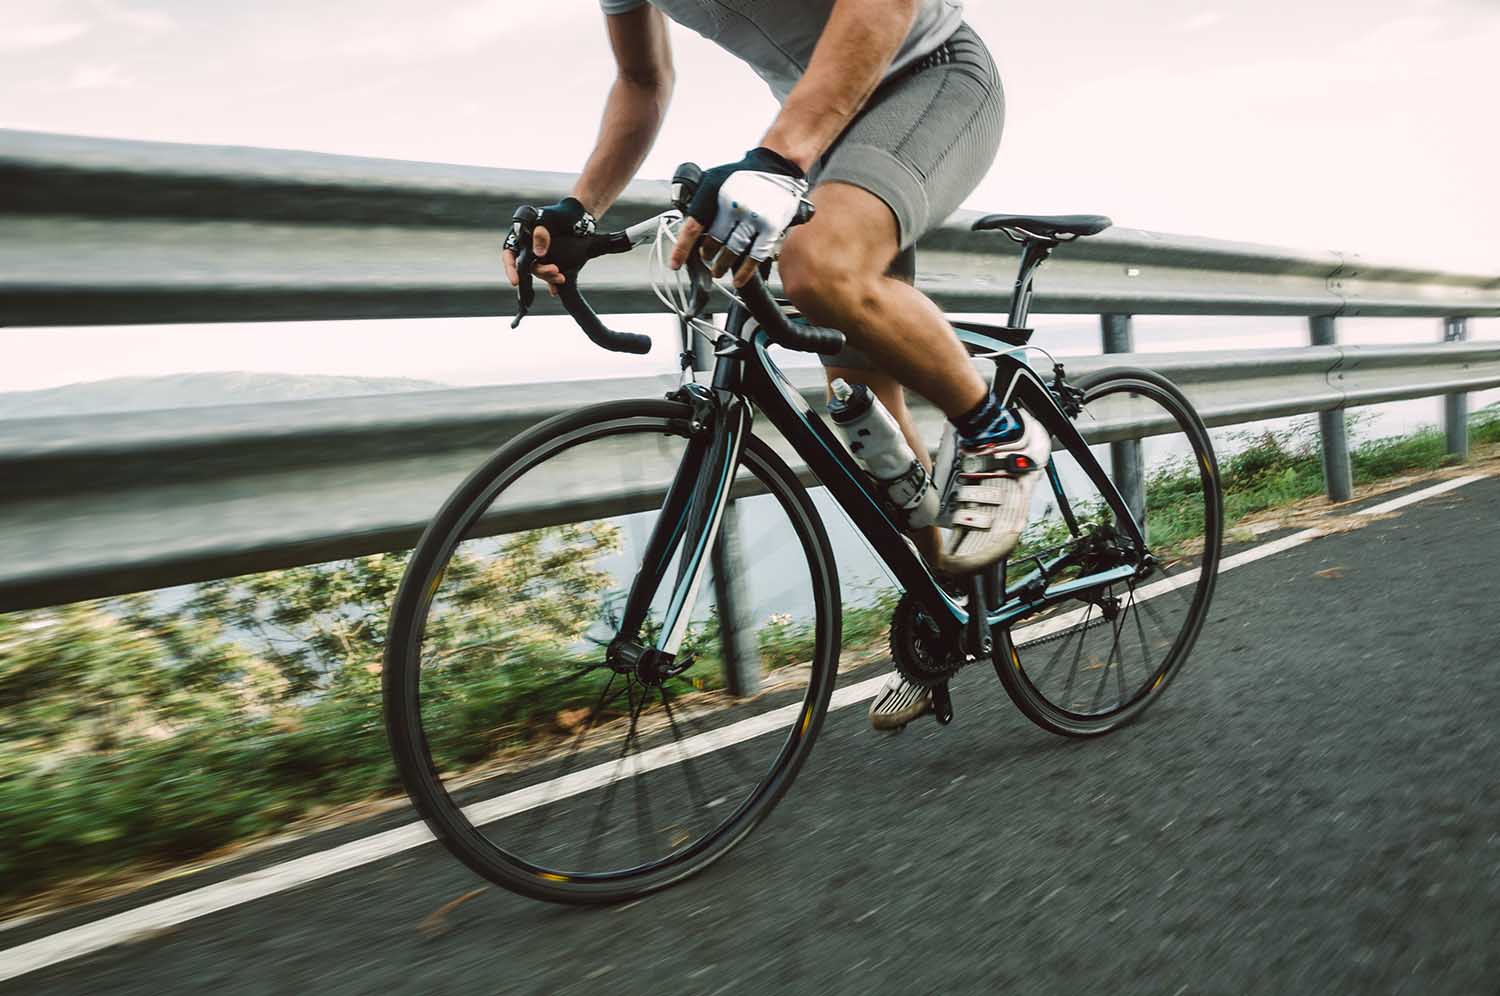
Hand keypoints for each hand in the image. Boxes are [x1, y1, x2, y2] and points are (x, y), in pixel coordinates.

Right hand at [502, 197, 598, 297]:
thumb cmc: (561, 214)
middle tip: (555, 270)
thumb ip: (542, 235)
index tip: (515, 281)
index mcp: (521, 235)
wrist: (580, 217)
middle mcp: (528, 247)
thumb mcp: (551, 220)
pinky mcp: (552, 262)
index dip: (510, 268)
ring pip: (539, 271)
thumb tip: (539, 254)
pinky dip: (552, 283)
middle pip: (527, 266)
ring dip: (549, 276)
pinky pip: (549, 276)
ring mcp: (540, 256)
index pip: (510, 254)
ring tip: (562, 276)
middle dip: (541, 271)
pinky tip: (556, 289)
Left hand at [668, 147, 808, 287]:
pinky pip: (754, 256)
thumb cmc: (742, 175)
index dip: (682, 249)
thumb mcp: (714, 179)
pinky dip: (744, 272)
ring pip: (731, 251)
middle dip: (706, 254)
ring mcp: (754, 216)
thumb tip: (686, 229)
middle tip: (706, 258)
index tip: (675, 264)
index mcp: (714, 190)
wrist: (778, 164)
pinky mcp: (771, 226)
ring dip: (721, 265)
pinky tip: (737, 279)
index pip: (693, 226)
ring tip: (717, 270)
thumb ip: (700, 201)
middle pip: (713, 242)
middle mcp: (733, 203)